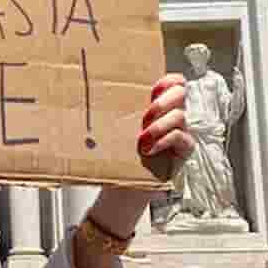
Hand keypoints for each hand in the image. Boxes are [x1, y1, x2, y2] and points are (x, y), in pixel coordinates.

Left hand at [74, 74, 192, 267]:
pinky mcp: (183, 151)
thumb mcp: (113, 127)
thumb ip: (113, 109)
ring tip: (142, 137)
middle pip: (181, 94)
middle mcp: (171, 116)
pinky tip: (148, 148)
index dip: (167, 81)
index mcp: (156, 106)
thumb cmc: (117, 155)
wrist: (119, 186)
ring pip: (181, 116)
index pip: (174, 83)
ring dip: (160, 124)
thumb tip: (84, 91)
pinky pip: (182, 138)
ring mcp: (180, 132)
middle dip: (163, 101)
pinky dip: (164, 140)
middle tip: (145, 114)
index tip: (152, 88)